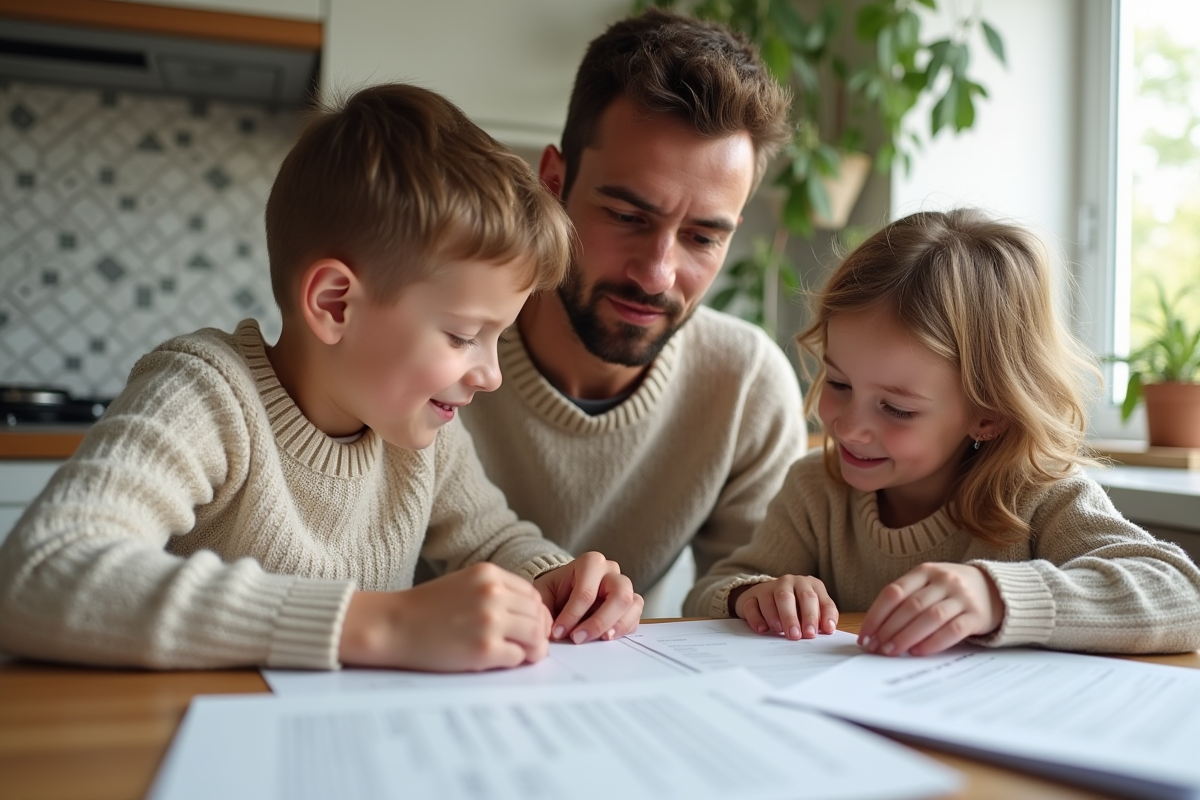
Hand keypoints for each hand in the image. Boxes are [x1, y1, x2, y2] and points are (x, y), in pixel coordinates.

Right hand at [338, 563, 551, 671]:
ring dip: (532, 647)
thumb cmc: (425, 608)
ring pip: (535, 635)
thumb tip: (530, 614)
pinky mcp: (484, 649)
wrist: (392, 626)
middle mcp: (493, 594)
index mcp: (489, 574)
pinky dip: (515, 661)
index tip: (529, 626)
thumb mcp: (463, 583)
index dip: (535, 613)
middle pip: (538, 614)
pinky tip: (500, 660)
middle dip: (538, 631)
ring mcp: (490, 622)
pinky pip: (518, 657)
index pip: (532, 594)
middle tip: (529, 644)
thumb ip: (495, 591)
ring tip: (519, 653)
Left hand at [533, 551, 642, 643]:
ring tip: (600, 640)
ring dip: (617, 626)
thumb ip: (544, 609)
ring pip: (632, 605)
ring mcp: (624, 586)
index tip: (558, 633)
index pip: (586, 591)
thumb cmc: (556, 591)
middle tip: (579, 639)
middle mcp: (611, 571)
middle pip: (619, 595)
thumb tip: (548, 632)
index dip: (572, 615)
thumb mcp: (544, 594)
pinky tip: (607, 638)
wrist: (565, 592)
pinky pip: (636, 616)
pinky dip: (624, 630)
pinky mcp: (631, 603)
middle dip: (599, 621)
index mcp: (590, 563)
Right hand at [732, 575, 838, 639]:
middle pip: (793, 597)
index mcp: (808, 584)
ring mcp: (769, 587)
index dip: (823, 615)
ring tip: (781, 631)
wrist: (766, 596)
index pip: (817, 599)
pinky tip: (763, 629)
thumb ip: (821, 618)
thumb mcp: (812, 609)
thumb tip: (828, 629)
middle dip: (796, 617)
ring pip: (773, 599)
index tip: (826, 630)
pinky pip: (752, 606)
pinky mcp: (752, 596)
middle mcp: (789, 582)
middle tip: (800, 635)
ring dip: (777, 617)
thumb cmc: (795, 606)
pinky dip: (757, 618)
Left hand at [858, 563, 1003, 656]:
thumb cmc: (950, 590)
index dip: (876, 615)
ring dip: (907, 637)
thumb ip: (905, 600)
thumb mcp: (928, 584)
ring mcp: (962, 597)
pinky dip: (933, 642)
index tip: (865, 635)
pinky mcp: (977, 615)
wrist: (995, 589)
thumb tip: (875, 631)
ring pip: (930, 617)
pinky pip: (953, 630)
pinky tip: (919, 652)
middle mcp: (943, 580)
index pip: (893, 592)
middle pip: (910, 606)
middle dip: (889, 629)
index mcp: (924, 571)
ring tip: (892, 651)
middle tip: (875, 648)